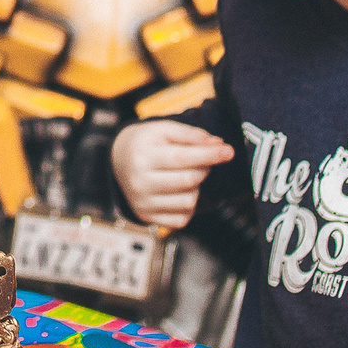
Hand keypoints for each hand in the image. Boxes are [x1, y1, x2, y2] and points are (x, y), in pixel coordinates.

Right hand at [112, 119, 235, 229]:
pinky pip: (182, 218)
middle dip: (205, 168)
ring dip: (196, 188)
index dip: (210, 155)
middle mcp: (139, 182)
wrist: (118, 160)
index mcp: (142, 155)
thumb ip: (191, 134)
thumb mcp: (163, 129)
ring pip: (189, 201)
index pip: (183, 157)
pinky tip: (180, 192)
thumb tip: (218, 145)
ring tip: (187, 175)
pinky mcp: (147, 217)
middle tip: (204, 160)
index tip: (229, 151)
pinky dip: (188, 206)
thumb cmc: (145, 142)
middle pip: (189, 180)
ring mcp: (143, 203)